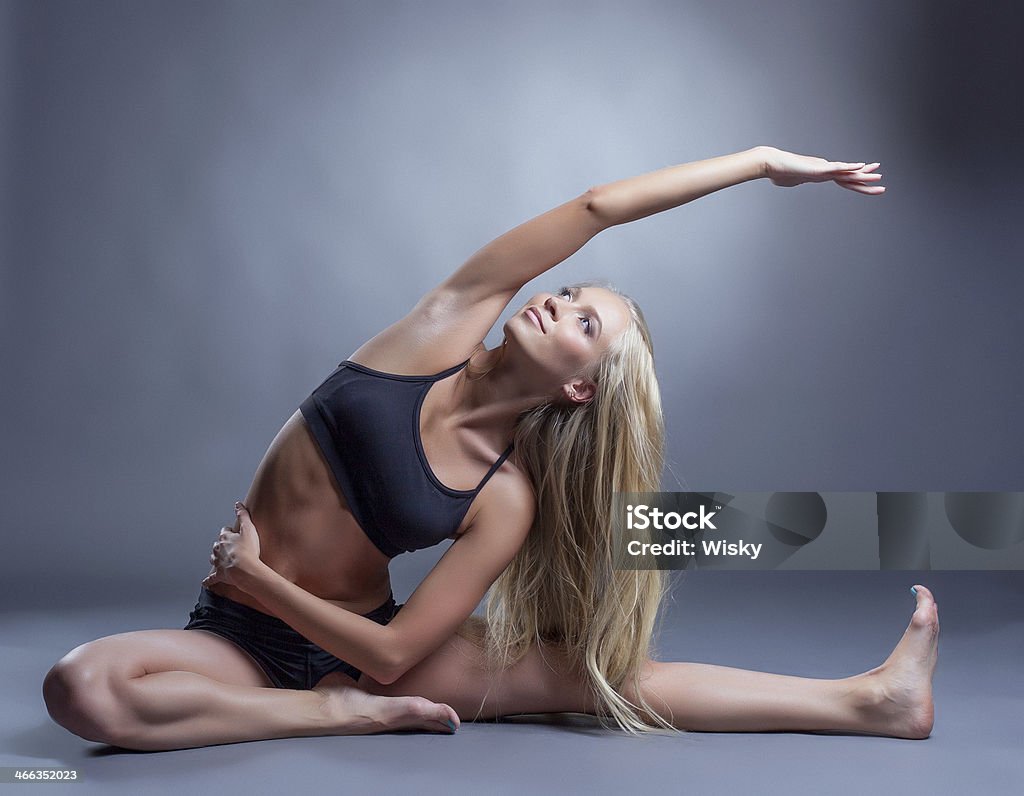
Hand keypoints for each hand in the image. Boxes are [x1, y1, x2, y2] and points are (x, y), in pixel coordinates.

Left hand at [202, 502, 262, 589]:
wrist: (244, 569)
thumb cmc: (248, 550)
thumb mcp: (248, 528)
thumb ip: (243, 515)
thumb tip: (238, 504)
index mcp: (225, 538)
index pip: (225, 531)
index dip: (230, 531)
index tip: (234, 532)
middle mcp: (218, 549)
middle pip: (217, 545)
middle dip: (221, 545)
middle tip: (229, 546)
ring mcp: (218, 562)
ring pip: (213, 558)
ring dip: (215, 558)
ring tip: (219, 559)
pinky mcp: (219, 574)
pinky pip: (211, 578)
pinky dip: (208, 580)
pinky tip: (206, 582)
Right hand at [762, 147, 884, 193]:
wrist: (771, 164)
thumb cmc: (777, 172)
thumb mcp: (790, 182)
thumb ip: (796, 182)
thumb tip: (791, 182)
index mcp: (821, 175)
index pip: (842, 180)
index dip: (856, 182)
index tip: (867, 180)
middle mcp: (825, 171)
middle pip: (849, 178)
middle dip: (866, 180)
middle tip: (881, 179)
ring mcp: (823, 169)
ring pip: (847, 173)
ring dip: (863, 175)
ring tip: (879, 176)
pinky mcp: (818, 168)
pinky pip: (837, 168)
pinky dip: (850, 168)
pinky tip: (861, 167)